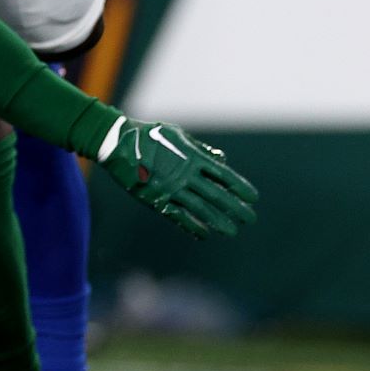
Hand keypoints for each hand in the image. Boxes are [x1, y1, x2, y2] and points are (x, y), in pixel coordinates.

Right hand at [98, 118, 258, 238]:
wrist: (116, 143)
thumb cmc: (149, 136)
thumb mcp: (178, 136)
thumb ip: (201, 150)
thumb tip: (222, 160)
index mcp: (192, 157)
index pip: (224, 175)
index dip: (240, 187)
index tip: (253, 198)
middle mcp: (185, 174)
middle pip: (216, 195)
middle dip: (235, 208)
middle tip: (250, 219)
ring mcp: (170, 188)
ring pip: (200, 209)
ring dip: (218, 221)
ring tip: (232, 232)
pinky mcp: (156, 199)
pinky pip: (178, 216)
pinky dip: (192, 226)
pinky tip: (204, 234)